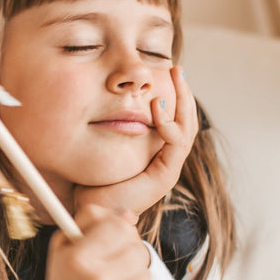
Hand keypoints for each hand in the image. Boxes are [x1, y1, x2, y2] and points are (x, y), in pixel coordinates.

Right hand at [29, 204, 159, 279]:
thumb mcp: (63, 248)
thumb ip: (90, 221)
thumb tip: (129, 215)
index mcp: (79, 260)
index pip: (120, 227)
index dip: (117, 233)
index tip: (109, 244)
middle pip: (138, 250)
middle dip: (127, 258)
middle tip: (109, 272)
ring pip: (147, 275)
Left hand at [75, 66, 197, 216]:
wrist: (93, 210)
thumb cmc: (92, 180)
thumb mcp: (104, 145)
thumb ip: (111, 127)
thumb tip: (105, 99)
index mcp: (156, 151)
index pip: (174, 118)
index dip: (174, 95)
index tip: (168, 70)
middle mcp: (166, 159)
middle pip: (186, 121)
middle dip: (183, 93)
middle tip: (178, 68)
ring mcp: (168, 168)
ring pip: (186, 130)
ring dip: (182, 102)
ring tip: (175, 78)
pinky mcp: (164, 176)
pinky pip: (175, 145)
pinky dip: (169, 125)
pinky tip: (158, 108)